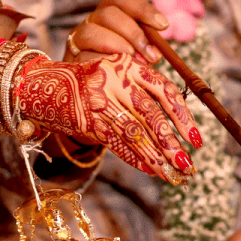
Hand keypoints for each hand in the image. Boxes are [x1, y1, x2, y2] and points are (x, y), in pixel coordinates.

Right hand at [15, 53, 200, 181]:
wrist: (43, 84)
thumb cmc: (90, 82)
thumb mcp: (117, 76)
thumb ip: (142, 93)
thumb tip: (175, 129)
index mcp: (129, 65)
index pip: (165, 91)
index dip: (183, 117)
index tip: (197, 140)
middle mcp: (116, 80)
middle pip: (151, 115)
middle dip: (171, 144)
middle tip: (188, 165)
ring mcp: (100, 100)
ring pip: (134, 132)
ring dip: (155, 157)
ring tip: (171, 174)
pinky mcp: (87, 119)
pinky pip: (115, 142)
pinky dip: (134, 158)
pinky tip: (150, 170)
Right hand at [64, 0, 167, 63]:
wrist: (89, 91)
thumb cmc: (118, 69)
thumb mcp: (135, 55)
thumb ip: (145, 50)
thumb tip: (157, 53)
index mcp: (107, 14)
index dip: (143, 9)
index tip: (164, 26)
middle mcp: (90, 22)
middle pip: (109, 14)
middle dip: (134, 33)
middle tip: (152, 55)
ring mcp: (77, 40)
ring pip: (92, 32)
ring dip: (117, 45)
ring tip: (133, 61)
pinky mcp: (70, 60)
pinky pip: (83, 57)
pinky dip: (102, 62)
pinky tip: (115, 71)